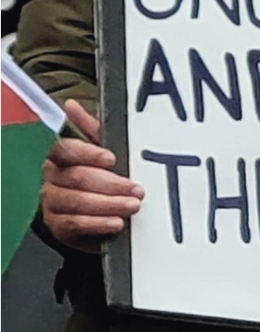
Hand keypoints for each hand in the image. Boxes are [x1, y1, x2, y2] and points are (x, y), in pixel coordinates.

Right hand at [41, 100, 142, 253]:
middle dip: (111, 184)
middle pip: (77, 178)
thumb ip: (90, 130)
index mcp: (59, 156)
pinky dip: (98, 223)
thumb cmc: (95, 178)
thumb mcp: (97, 151)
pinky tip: (116, 222)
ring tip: (132, 205)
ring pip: (77, 201)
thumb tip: (71, 105)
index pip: (65, 150)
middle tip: (136, 189)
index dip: (88, 153)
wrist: (89, 215)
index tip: (111, 159)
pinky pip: (76, 223)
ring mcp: (51, 203)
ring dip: (109, 204)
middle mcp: (51, 178)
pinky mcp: (57, 226)